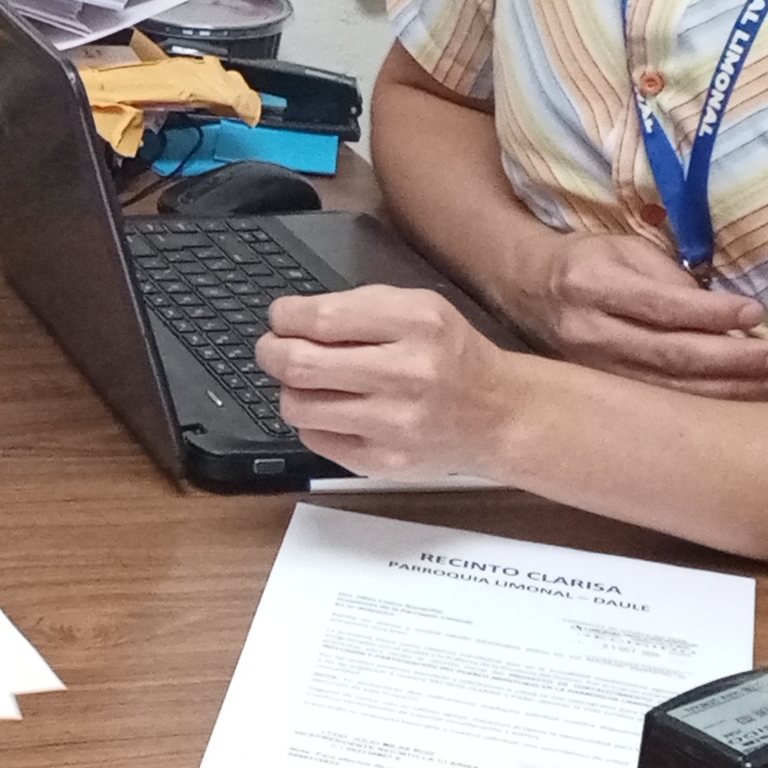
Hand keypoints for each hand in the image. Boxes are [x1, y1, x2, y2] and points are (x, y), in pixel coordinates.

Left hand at [253, 284, 527, 478]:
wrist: (497, 415)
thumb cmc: (450, 356)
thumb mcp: (419, 308)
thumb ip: (359, 307)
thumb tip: (292, 318)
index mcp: (415, 323)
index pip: (321, 318)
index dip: (284, 317)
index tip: (279, 318)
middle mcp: (406, 374)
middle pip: (300, 364)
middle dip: (270, 353)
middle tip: (271, 349)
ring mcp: (394, 424)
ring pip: (298, 406)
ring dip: (289, 390)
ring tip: (304, 382)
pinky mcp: (383, 461)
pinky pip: (315, 439)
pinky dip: (312, 422)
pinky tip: (333, 410)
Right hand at [508, 230, 767, 397]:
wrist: (528, 290)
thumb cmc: (590, 262)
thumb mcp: (625, 250)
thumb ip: (670, 278)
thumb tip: (724, 313)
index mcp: (593, 284)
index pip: (661, 306)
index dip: (712, 313)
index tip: (757, 314)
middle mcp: (588, 331)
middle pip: (670, 354)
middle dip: (733, 359)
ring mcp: (591, 369)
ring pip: (666, 390)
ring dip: (728, 389)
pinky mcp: (598, 392)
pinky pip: (656, 406)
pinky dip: (702, 406)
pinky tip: (740, 402)